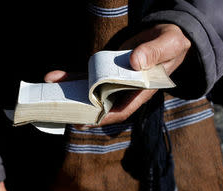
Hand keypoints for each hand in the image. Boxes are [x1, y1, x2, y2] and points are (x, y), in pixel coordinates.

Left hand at [44, 24, 190, 125]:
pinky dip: (72, 78)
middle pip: (100, 105)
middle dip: (80, 108)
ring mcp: (114, 82)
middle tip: (60, 109)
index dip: (104, 117)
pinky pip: (87, 78)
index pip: (122, 110)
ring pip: (89, 92)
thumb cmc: (171, 43)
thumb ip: (155, 52)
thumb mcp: (169, 44)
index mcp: (142, 91)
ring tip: (51, 87)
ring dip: (70, 92)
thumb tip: (135, 63)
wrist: (165, 36)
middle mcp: (125, 90)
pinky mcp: (106, 71)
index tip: (87, 121)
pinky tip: (56, 77)